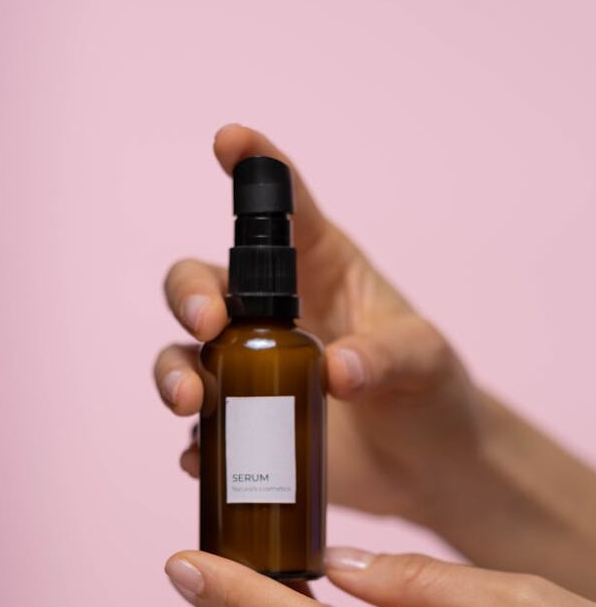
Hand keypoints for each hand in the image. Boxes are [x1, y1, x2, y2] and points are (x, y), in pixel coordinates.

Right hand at [154, 123, 485, 525]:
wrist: (430, 467)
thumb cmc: (432, 395)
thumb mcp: (424, 362)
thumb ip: (386, 356)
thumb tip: (336, 372)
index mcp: (320, 272)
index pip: (284, 211)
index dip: (253, 168)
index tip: (230, 140)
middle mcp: (272, 316)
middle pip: (202, 283)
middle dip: (189, 296)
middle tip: (208, 325)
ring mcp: (251, 375)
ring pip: (183, 355)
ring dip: (173, 373)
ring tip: (191, 403)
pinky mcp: (245, 430)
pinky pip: (200, 433)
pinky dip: (193, 444)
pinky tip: (199, 459)